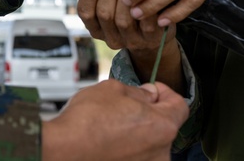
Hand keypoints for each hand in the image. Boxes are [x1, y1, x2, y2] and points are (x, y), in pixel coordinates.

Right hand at [42, 80, 187, 160]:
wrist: (63, 148)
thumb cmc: (86, 121)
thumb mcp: (115, 89)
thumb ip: (140, 92)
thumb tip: (148, 95)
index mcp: (163, 127)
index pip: (180, 106)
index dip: (165, 92)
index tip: (152, 89)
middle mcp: (160, 152)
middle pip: (164, 126)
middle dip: (149, 113)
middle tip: (126, 105)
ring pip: (149, 143)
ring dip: (137, 132)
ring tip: (113, 124)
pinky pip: (136, 156)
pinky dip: (127, 148)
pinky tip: (109, 140)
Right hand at [75, 0, 181, 88]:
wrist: (158, 27)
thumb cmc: (127, 4)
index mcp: (96, 27)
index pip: (86, 12)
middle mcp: (111, 38)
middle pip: (104, 14)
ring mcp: (131, 41)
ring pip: (123, 20)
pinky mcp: (151, 40)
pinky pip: (146, 24)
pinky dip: (146, 5)